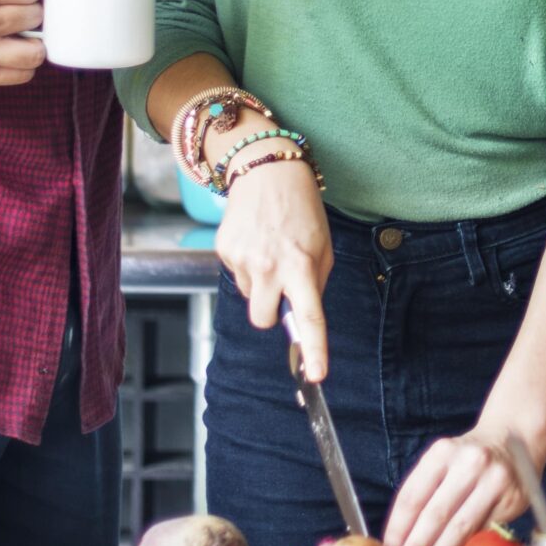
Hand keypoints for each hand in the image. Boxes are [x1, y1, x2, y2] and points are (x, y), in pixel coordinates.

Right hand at [214, 156, 332, 375]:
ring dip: (260, 284)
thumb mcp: (322, 246)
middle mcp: (270, 266)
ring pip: (250, 297)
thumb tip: (301, 314)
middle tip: (280, 285)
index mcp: (302, 265)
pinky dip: (246, 265)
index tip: (316, 375)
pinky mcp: (224, 250)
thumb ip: (313, 283)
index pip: (310, 316)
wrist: (267, 171)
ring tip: (269, 250)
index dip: (314, 349)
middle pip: (263, 319)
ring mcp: (243, 259)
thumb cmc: (301, 210)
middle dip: (271, 312)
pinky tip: (255, 240)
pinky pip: (236, 275)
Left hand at [384, 425, 543, 545]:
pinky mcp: (513, 498)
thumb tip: (400, 545)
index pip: (413, 496)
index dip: (398, 529)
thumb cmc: (466, 461)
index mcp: (443, 452)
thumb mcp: (442, 463)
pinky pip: (484, 532)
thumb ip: (422, 497)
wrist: (513, 440)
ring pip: (462, 528)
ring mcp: (494, 480)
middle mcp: (470, 462)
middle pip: (436, 515)